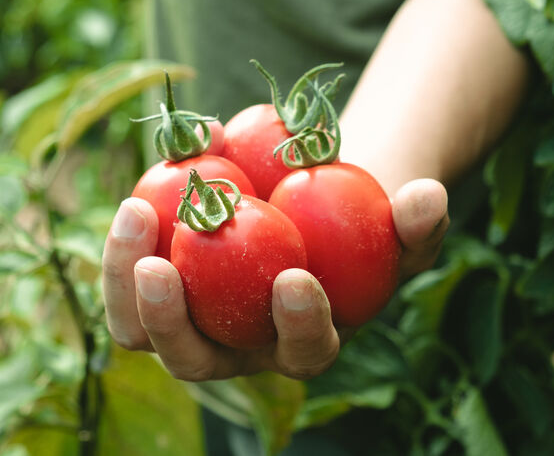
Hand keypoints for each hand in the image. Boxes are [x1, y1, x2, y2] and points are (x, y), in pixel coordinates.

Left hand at [101, 178, 447, 380]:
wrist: (307, 212)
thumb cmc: (357, 228)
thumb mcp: (396, 226)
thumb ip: (415, 222)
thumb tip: (429, 197)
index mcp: (302, 343)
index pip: (303, 353)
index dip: (300, 327)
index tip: (295, 276)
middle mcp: (239, 348)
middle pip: (194, 362)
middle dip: (172, 323)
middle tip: (160, 267)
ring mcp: (191, 324)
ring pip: (140, 332)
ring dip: (125, 282)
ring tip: (135, 211)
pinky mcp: (157, 290)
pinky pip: (127, 283)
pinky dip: (125, 244)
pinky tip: (140, 192)